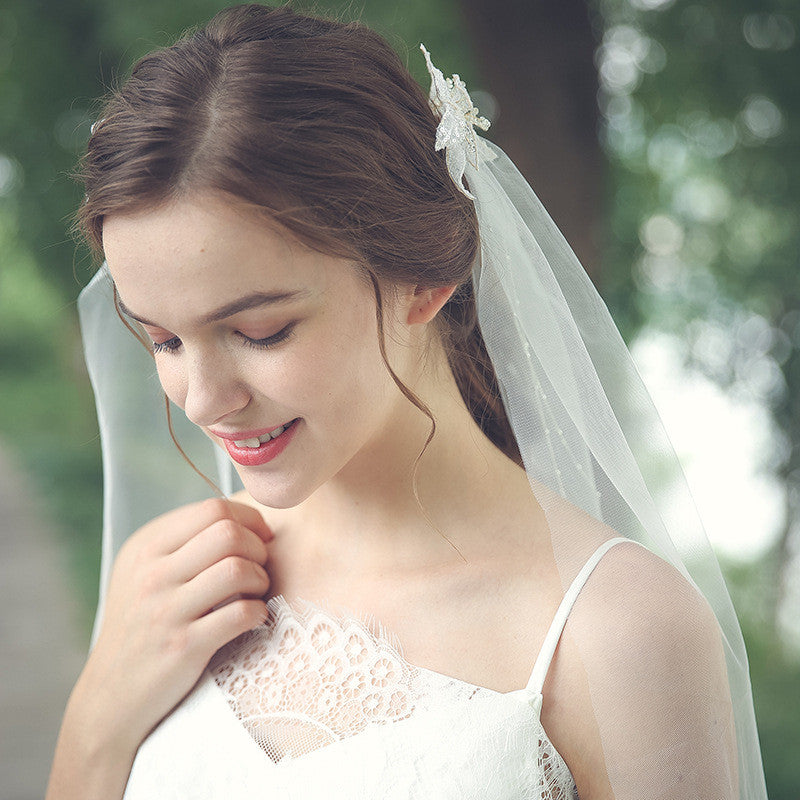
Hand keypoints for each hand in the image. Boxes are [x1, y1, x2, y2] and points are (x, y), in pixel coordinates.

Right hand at [81, 497, 272, 750]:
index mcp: (145, 548)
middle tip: (260, 566)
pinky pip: (240, 613)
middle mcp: (152, 574)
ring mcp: (166, 611)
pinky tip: (254, 618)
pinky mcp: (183, 646)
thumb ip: (183, 542)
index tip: (260, 538)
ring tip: (256, 592)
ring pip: (237, 569)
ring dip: (260, 579)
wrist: (110, 697)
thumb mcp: (144, 574)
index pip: (212, 510)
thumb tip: (241, 518)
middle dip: (258, 547)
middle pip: (228, 533)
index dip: (249, 519)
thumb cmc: (142, 627)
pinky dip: (259, 612)